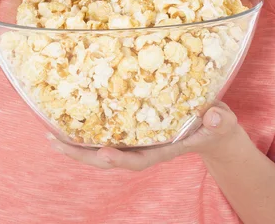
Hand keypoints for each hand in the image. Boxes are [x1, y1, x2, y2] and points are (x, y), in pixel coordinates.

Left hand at [48, 102, 246, 170]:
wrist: (213, 127)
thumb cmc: (217, 125)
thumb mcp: (223, 122)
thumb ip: (220, 121)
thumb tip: (215, 115)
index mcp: (167, 148)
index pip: (142, 159)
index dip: (122, 158)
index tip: (104, 153)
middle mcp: (147, 147)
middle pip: (112, 158)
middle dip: (84, 155)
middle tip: (56, 143)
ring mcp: (139, 139)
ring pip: (105, 148)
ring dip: (78, 146)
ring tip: (51, 136)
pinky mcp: (135, 128)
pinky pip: (108, 132)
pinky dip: (88, 131)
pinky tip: (69, 122)